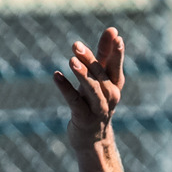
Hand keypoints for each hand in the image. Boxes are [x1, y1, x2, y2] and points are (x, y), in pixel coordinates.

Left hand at [52, 27, 126, 147]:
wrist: (92, 140)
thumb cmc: (95, 103)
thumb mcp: (100, 79)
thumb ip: (104, 56)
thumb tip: (112, 30)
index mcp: (114, 84)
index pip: (115, 64)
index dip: (115, 51)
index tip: (114, 34)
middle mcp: (110, 96)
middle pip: (100, 74)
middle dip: (89, 59)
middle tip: (75, 44)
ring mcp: (98, 109)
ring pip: (92, 89)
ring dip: (82, 74)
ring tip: (71, 60)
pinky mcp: (84, 118)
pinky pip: (74, 101)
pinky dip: (65, 88)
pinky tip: (56, 75)